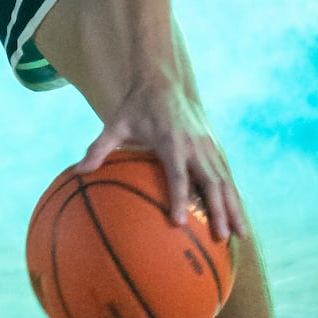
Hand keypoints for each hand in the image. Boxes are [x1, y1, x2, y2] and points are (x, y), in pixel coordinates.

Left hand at [80, 77, 248, 243]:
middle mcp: (195, 144)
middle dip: (218, 210)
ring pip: (225, 180)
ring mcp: (208, 145)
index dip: (179, 198)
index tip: (180, 222)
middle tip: (220, 236)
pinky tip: (238, 217)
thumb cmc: (137, 106)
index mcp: (171, 140)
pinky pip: (227, 174)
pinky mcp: (214, 146)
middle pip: (211, 181)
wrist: (163, 81)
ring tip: (239, 234)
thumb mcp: (115, 123)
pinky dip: (234, 196)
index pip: (177, 174)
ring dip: (233, 207)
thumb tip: (78, 170)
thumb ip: (99, 147)